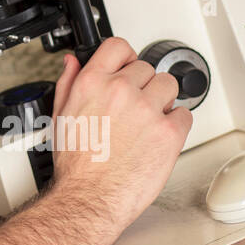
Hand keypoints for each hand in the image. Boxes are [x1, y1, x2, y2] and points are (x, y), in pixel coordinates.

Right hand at [47, 37, 192, 228]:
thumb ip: (68, 83)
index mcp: (92, 83)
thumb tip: (73, 62)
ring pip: (169, 85)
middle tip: (135, 107)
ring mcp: (147, 110)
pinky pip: (184, 115)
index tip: (128, 67)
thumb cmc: (75, 165)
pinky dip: (176, 124)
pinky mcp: (169, 133)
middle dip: (143, 85)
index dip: (125, 57)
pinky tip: (159, 136)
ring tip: (149, 120)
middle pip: (147, 68)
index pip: (118, 46)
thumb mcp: (61, 116)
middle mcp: (121, 91)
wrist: (90, 197)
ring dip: (162, 100)